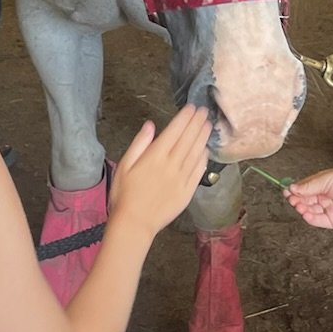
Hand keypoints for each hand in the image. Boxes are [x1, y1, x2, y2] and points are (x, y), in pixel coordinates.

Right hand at [108, 106, 210, 238]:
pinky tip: (205, 150)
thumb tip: (151, 125)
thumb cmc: (124, 194)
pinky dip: (203, 158)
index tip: (192, 107)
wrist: (134, 224)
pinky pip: (199, 171)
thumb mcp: (124, 165)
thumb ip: (139, 144)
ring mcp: (182, 178)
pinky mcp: (188, 191)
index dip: (184, 117)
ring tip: (208, 125)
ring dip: (203, 137)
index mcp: (155, 156)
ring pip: (196, 152)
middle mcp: (172, 164)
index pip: (174, 131)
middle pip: (188, 138)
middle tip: (205, 111)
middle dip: (197, 122)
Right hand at [287, 167, 332, 230]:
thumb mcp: (326, 179)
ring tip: (299, 206)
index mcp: (322, 184)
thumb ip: (309, 185)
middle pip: (305, 200)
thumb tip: (292, 187)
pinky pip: (317, 221)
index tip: (287, 191)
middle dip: (297, 200)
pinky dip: (310, 218)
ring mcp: (327, 209)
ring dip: (302, 208)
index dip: (295, 190)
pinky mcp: (331, 220)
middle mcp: (324, 196)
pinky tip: (305, 214)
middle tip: (292, 199)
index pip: (304, 188)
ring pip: (309, 210)